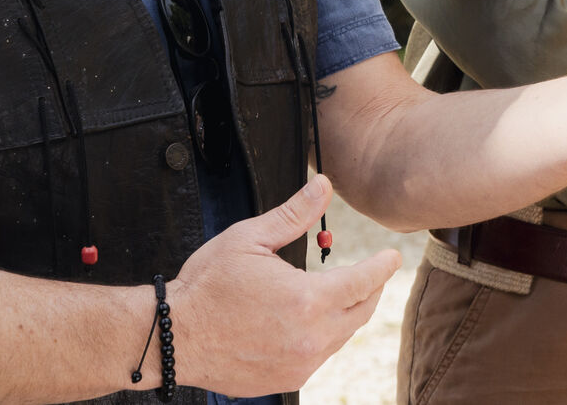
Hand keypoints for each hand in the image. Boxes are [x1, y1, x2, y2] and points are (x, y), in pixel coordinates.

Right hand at [168, 175, 400, 396]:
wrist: (173, 337)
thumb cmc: (208, 285)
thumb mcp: (250, 237)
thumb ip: (294, 214)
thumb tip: (323, 185)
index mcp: (306, 300)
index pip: (363, 281)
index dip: (382, 266)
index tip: (393, 256)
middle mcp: (309, 338)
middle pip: (360, 312)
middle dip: (371, 289)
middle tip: (373, 272)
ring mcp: (298, 364)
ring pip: (341, 336)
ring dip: (348, 312)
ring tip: (343, 292)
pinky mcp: (285, 380)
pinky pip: (319, 356)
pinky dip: (325, 335)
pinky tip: (312, 321)